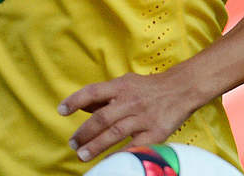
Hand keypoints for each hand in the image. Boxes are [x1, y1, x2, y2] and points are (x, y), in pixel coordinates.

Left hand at [58, 71, 200, 161]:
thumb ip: (103, 95)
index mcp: (119, 86)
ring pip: (115, 132)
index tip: (61, 110)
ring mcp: (143, 117)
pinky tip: (110, 161)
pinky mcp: (156, 132)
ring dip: (96, 145)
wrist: (182, 89)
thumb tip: (81, 106)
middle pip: (102, 117)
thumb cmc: (148, 88)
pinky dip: (122, 154)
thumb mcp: (124, 83)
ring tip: (82, 155)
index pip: (92, 92)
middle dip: (84, 133)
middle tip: (72, 144)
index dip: (75, 100)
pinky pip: (136, 145)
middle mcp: (130, 101)